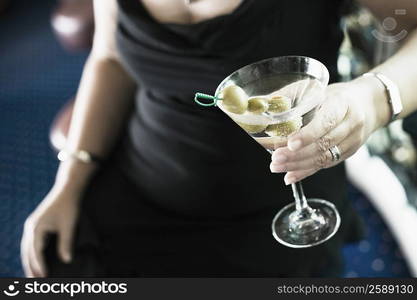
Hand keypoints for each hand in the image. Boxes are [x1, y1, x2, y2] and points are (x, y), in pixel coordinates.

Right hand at [20, 184, 80, 276]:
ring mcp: (32, 225)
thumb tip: (67, 260)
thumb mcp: (69, 225)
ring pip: (27, 248)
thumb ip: (66, 243)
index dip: (39, 266)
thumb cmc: (70, 206)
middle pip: (27, 252)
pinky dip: (32, 253)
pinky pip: (31, 242)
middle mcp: (30, 227)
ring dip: (29, 261)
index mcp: (36, 228)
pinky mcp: (37, 223)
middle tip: (33, 282)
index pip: (36, 252)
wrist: (68, 189)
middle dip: (30, 267)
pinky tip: (37, 260)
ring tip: (33, 275)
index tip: (43, 277)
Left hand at [270, 77, 388, 183]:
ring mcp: (352, 142)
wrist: (369, 104)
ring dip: (297, 165)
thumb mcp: (318, 88)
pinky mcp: (347, 154)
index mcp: (343, 104)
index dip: (308, 134)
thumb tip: (262, 104)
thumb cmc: (338, 95)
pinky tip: (289, 176)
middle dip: (296, 154)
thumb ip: (291, 96)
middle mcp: (351, 124)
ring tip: (276, 166)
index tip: (290, 143)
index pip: (326, 122)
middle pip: (323, 144)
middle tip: (275, 158)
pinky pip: (325, 165)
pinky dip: (305, 172)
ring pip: (324, 158)